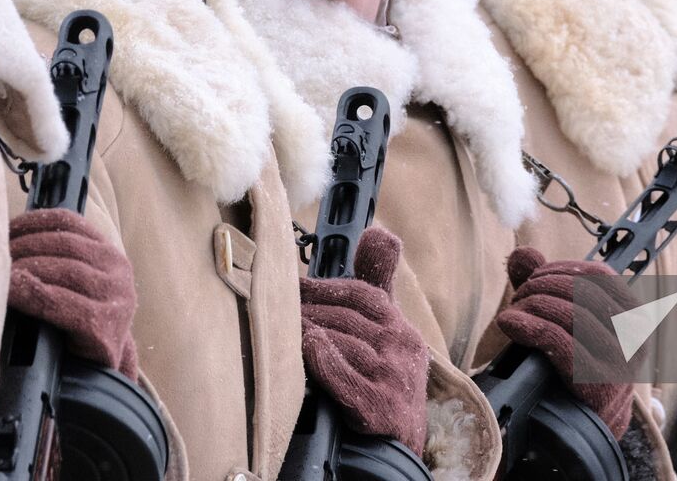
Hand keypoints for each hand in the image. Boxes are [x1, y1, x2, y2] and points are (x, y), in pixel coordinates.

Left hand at [9, 208, 138, 377]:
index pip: (69, 222)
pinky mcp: (104, 326)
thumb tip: (1, 240)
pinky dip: (33, 294)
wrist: (96, 372)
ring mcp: (116, 298)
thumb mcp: (73, 285)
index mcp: (109, 253)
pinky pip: (62, 303)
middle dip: (24, 247)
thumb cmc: (74, 325)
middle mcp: (118, 271)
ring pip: (65, 270)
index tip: (2, 230)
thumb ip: (53, 260)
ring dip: (26, 268)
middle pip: (64, 245)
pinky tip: (11, 293)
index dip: (31, 222)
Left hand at [300, 227, 428, 453]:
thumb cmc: (383, 382)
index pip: (363, 295)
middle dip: (309, 309)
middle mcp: (402, 349)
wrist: (397, 445)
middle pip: (348, 317)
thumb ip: (379, 285)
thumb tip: (378, 231)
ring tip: (279, 327)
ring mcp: (392, 378)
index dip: (325, 287)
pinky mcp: (379, 407)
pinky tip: (307, 349)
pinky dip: (325, 361)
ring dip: (308, 331)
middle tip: (274, 307)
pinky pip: (346, 378)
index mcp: (402, 329)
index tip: (291, 284)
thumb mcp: (389, 334)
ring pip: (343, 342)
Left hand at [494, 246, 635, 438]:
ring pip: (573, 315)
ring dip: (534, 306)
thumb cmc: (573, 365)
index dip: (561, 269)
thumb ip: (543, 282)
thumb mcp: (562, 319)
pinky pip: (563, 345)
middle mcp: (635, 336)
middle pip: (584, 292)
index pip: (600, 275)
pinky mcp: (600, 386)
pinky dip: (531, 328)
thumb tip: (522, 254)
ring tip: (512, 312)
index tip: (532, 277)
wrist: (582, 427)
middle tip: (517, 297)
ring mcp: (621, 362)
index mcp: (633, 314)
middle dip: (542, 287)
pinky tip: (510, 324)